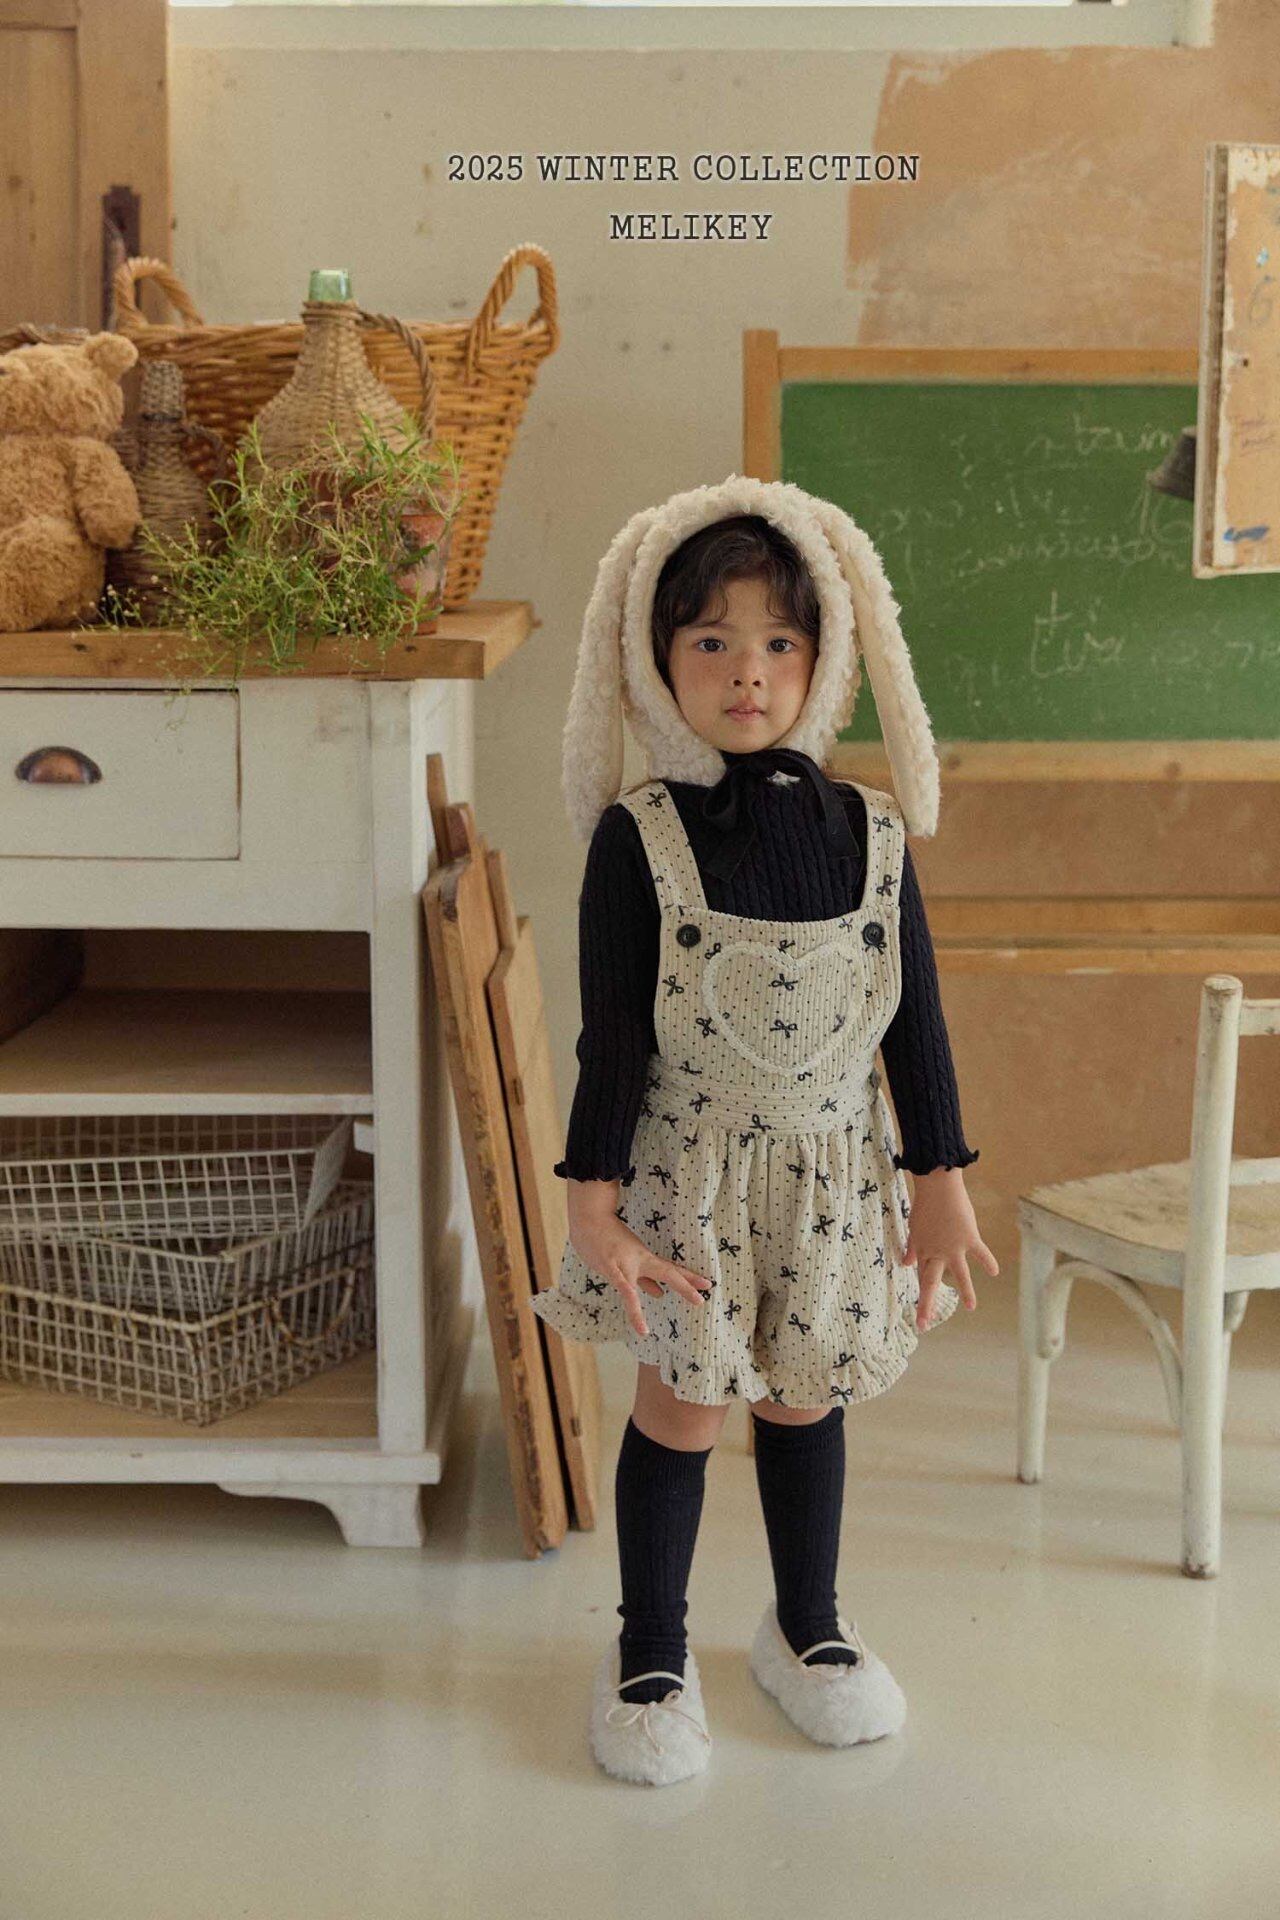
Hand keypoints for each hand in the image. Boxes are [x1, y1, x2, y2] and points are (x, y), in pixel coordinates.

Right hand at [566, 1184, 712, 1339]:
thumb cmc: (608, 1238)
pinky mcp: (611, 1267)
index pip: (671, 1270)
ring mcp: (625, 1264)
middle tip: (701, 1300)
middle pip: (667, 1272)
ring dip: (643, 1303)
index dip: (689, 1278)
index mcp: (645, 1259)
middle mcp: (639, 1261)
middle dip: (685, 1284)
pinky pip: (623, 1289)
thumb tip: (659, 1294)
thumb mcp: (630, 1258)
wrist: (588, 1219)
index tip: (707, 1285)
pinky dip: (633, 1308)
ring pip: (644, 1282)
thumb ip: (644, 1279)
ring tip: (648, 1328)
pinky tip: (639, 1325)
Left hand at [902, 1167, 998, 1330]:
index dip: (920, 1298)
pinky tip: (994, 1273)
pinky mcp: (969, 1239)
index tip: (920, 1318)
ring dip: (966, 1292)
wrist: (937, 1187)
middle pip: (930, 1283)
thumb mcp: (913, 1228)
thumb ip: (911, 1248)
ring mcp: (953, 1247)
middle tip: (924, 1325)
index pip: (921, 1278)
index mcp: (922, 1251)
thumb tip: (905, 1264)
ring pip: (959, 1275)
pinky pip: (980, 1254)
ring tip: (971, 1308)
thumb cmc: (924, 1205)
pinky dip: (988, 1262)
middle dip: (927, 1305)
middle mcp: (936, 1253)